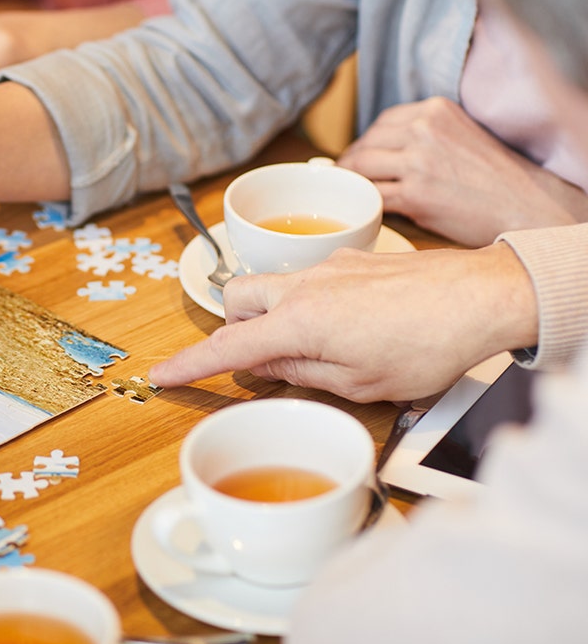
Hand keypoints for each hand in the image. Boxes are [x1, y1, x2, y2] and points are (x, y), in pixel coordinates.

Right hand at [148, 244, 538, 402]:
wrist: (482, 297)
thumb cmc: (427, 346)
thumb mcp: (359, 383)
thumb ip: (301, 372)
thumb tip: (267, 366)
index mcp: (299, 324)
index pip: (227, 348)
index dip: (189, 365)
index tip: (161, 375)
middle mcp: (304, 287)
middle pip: (238, 299)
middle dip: (233, 329)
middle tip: (256, 359)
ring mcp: (327, 268)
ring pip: (271, 285)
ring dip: (271, 314)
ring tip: (306, 346)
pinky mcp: (352, 260)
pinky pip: (307, 279)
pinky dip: (307, 303)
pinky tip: (345, 326)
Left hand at [339, 96, 587, 245]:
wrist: (525, 204)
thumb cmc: (494, 176)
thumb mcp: (459, 134)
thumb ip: (424, 134)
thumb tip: (380, 149)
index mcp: (434, 110)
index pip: (382, 123)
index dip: (366, 142)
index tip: (359, 156)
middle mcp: (423, 130)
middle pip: (366, 144)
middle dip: (351, 162)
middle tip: (346, 178)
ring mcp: (417, 162)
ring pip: (361, 169)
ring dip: (351, 182)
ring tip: (349, 192)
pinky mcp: (415, 194)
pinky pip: (373, 196)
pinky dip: (364, 203)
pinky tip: (364, 209)